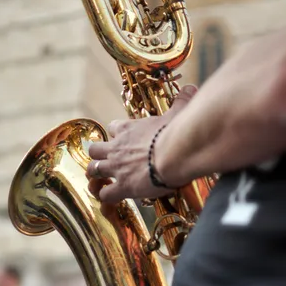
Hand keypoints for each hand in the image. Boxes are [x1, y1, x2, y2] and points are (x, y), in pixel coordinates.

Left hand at [87, 85, 196, 202]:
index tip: (120, 137)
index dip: (115, 133)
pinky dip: (106, 196)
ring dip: (96, 175)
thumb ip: (182, 102)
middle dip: (97, 155)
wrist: (176, 153)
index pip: (113, 128)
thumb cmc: (176, 133)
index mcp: (128, 129)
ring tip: (102, 180)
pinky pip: (105, 194)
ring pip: (93, 170)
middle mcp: (117, 147)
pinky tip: (112, 197)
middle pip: (95, 149)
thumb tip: (192, 88)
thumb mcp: (178, 113)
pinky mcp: (123, 186)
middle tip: (105, 161)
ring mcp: (117, 167)